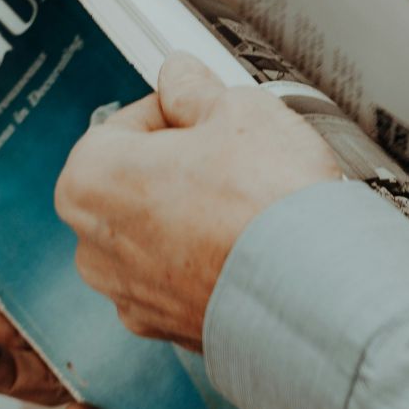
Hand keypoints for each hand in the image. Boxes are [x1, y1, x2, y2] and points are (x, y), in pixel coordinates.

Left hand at [54, 52, 339, 349]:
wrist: (317, 295)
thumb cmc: (269, 207)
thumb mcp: (238, 111)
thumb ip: (195, 89)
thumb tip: (182, 79)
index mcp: (91, 179)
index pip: (126, 124)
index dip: (175, 112)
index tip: (205, 114)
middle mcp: (95, 246)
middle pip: (136, 185)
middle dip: (180, 169)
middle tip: (234, 158)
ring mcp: (130, 295)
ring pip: (159, 236)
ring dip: (193, 219)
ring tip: (249, 207)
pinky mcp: (169, 329)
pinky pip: (184, 281)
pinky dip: (209, 265)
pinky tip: (250, 249)